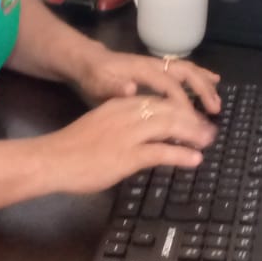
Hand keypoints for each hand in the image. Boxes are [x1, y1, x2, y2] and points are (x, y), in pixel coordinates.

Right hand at [40, 93, 218, 195]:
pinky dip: (181, 154)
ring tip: (207, 141)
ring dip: (193, 133)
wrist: (53, 159)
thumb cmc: (73, 147)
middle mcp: (127, 113)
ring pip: (170, 126)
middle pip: (170, 110)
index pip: (158, 100)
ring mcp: (128, 134)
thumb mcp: (102, 126)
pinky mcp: (128, 155)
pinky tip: (194, 160)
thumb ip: (122, 125)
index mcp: (120, 104)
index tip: (195, 117)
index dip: (181, 108)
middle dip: (193, 119)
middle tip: (209, 129)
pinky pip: (161, 151)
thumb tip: (143, 133)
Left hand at [72, 50, 222, 114]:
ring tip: (217, 103)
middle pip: (183, 73)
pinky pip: (183, 70)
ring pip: (186, 70)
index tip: (193, 121)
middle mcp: (153, 64)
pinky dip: (200, 76)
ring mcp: (158, 65)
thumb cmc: (94, 78)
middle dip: (201, 90)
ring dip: (204, 84)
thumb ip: (113, 88)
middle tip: (214, 110)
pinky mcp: (158, 69)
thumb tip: (131, 89)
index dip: (182, 101)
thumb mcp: (97, 86)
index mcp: (140, 70)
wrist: (87, 62)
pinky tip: (213, 82)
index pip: (167, 84)